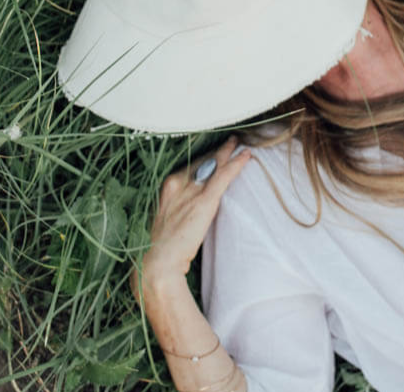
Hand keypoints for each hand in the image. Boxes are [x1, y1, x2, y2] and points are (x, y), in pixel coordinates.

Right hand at [133, 136, 250, 299]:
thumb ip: (176, 204)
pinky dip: (236, 164)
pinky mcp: (204, 201)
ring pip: (214, 164)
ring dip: (229, 152)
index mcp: (166, 185)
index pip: (190, 164)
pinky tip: (246, 156)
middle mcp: (177, 182)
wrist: (157, 263)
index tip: (214, 151)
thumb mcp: (164, 217)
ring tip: (240, 144)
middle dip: (217, 151)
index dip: (204, 157)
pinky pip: (224, 176)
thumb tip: (189, 203)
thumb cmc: (159, 246)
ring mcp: (191, 190)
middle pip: (203, 160)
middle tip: (231, 141)